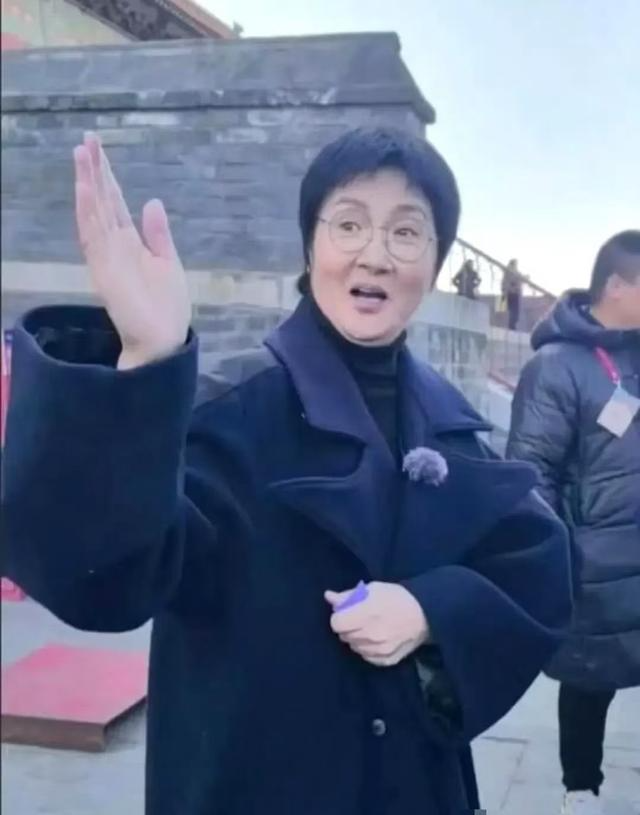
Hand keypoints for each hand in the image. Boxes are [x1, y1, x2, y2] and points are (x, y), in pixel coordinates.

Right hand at [74, 132, 191, 368]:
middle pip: (100, 201)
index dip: (107, 176)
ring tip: (81, 154)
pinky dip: (87, 212)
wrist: (163, 340)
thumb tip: (152, 201)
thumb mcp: (168, 262)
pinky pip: (93, 236)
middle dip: (93, 171)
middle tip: (86, 139)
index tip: (98, 149)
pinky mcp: (104, 270)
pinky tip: (84, 190)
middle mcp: (114, 246)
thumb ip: (158, 233)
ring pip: (93, 213)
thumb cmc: (167, 307)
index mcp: (130, 243)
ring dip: (86, 184)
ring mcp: (107, 257)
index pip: (114, 203)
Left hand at [325, 582, 429, 666]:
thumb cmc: (397, 597)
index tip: (347, 612)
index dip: (339, 616)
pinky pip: (366, 657)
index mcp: (366, 614)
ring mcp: (379, 650)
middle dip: (348, 627)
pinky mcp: (386, 660)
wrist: (425, 614)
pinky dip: (367, 649)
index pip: (336, 624)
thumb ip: (348, 595)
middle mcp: (370, 635)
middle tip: (360, 619)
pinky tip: (377, 639)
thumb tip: (328, 597)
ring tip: (370, 628)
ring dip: (357, 638)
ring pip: (354, 647)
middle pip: (343, 636)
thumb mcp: (373, 589)